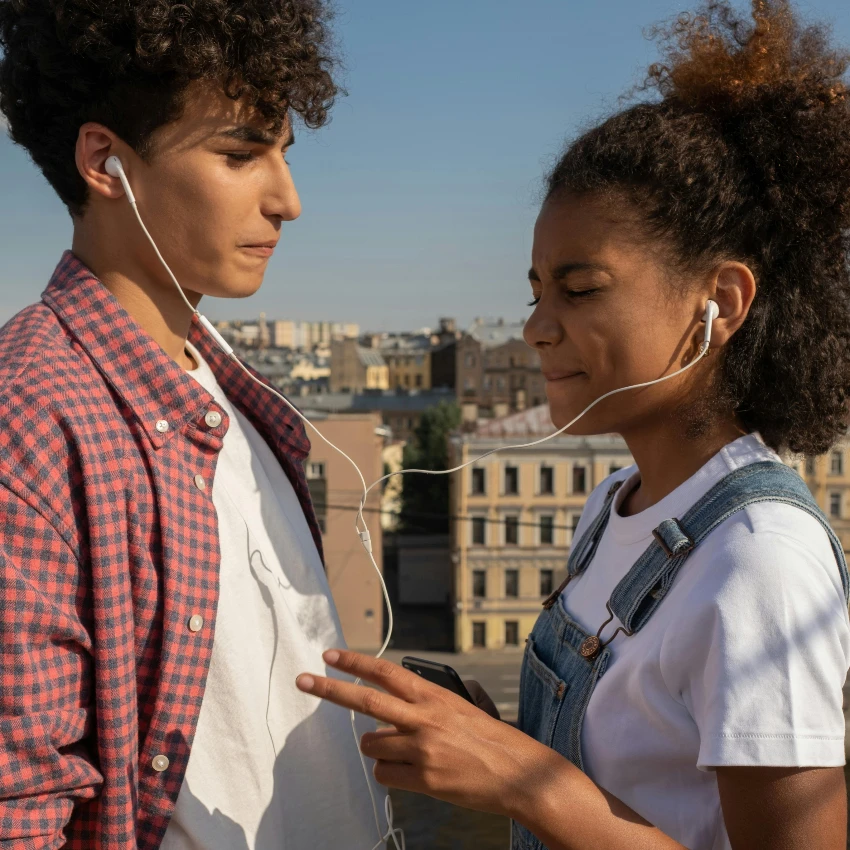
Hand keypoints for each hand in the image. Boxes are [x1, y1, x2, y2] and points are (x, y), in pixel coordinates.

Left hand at [295, 649, 554, 817]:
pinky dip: (390, 773)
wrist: (518, 771)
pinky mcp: (423, 778)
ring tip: (404, 752)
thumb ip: (423, 706)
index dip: (355, 662)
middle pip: (365, 700)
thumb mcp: (458, 707)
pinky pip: (385, 774)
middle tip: (304, 681)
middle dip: (330, 690)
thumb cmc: (489, 738)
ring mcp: (422, 748)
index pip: (385, 672)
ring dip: (378, 748)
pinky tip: (412, 773)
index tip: (330, 655)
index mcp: (433, 695)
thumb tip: (385, 717)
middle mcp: (423, 717)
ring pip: (371, 745)